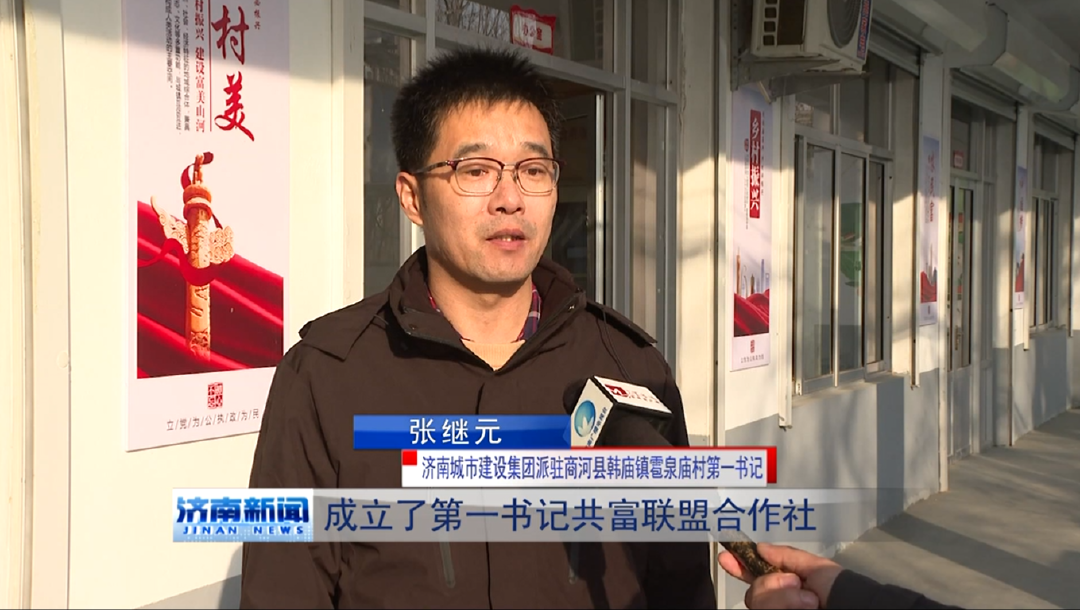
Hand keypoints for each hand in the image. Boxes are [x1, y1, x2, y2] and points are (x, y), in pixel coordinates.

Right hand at [718, 543, 843, 608]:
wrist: (852, 607)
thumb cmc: (841, 590)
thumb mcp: (816, 567)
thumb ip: (787, 556)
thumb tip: (761, 547)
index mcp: (785, 585)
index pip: (754, 576)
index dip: (738, 566)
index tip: (726, 557)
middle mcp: (777, 602)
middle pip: (753, 592)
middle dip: (772, 584)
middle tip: (797, 584)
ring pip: (757, 602)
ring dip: (785, 598)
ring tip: (810, 601)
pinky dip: (785, 605)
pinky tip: (806, 607)